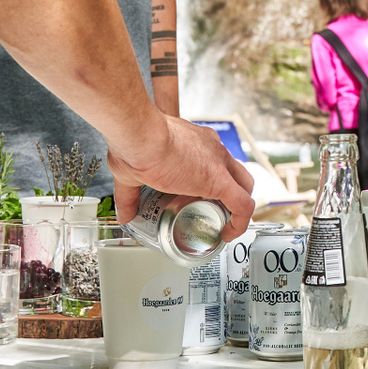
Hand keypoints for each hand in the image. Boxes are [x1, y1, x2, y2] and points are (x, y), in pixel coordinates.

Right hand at [107, 115, 256, 241]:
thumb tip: (124, 214)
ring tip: (225, 223)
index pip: (213, 159)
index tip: (200, 194)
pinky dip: (240, 221)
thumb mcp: (130, 172)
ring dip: (237, 205)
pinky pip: (242, 204)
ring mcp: (219, 162)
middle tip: (217, 210)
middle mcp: (211, 148)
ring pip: (243, 185)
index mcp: (194, 142)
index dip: (211, 177)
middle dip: (231, 191)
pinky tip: (229, 233)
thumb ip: (129, 195)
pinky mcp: (219, 180)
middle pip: (234, 171)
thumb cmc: (135, 144)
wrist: (141, 135)